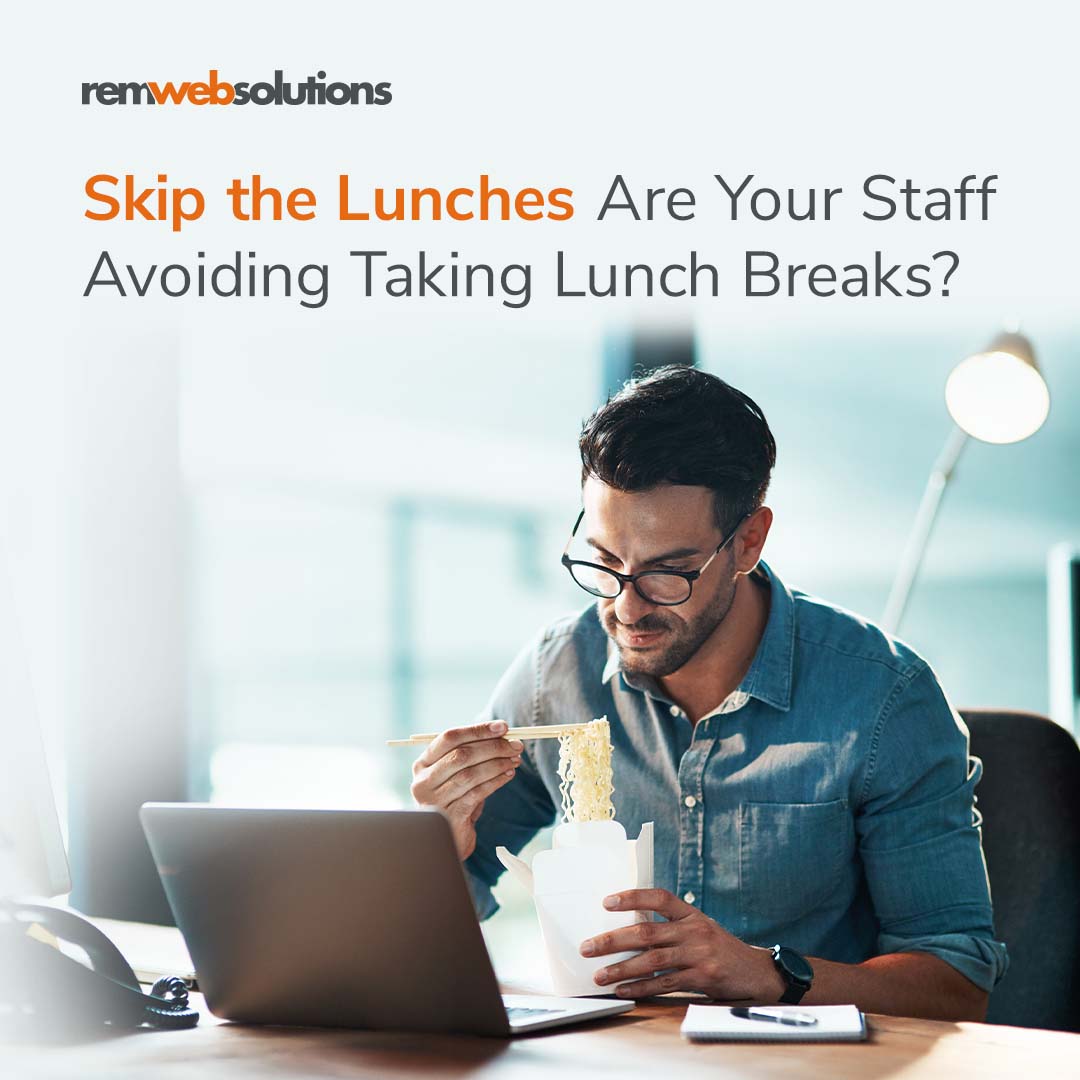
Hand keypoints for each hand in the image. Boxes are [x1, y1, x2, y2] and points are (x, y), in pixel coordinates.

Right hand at [409, 720, 523, 860]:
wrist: (447, 840)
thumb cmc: (454, 800)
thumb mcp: (456, 775)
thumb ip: (471, 755)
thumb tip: (503, 734)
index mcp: (422, 764)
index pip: (449, 738)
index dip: (477, 730)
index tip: (503, 726)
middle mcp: (423, 781)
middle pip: (461, 755)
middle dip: (493, 747)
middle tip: (516, 745)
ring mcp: (433, 801)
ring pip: (470, 774)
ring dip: (497, 764)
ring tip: (515, 760)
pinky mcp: (448, 817)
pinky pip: (476, 794)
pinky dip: (495, 782)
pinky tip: (508, 775)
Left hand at [579, 888, 784, 1000]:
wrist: (757, 971)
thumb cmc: (719, 948)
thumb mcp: (700, 928)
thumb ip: (671, 926)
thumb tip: (629, 926)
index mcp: (691, 913)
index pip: (659, 898)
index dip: (632, 897)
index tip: (607, 902)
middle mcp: (694, 930)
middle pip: (646, 932)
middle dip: (612, 940)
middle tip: (587, 947)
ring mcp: (699, 954)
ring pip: (651, 960)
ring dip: (621, 968)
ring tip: (599, 975)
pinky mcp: (703, 978)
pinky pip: (665, 983)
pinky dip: (641, 987)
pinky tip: (623, 990)